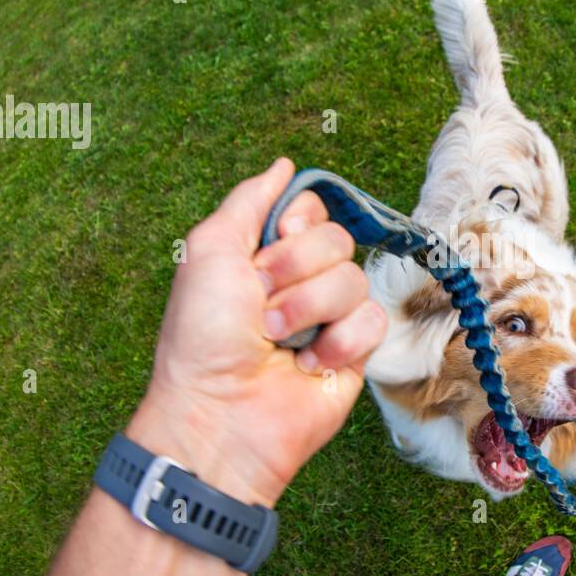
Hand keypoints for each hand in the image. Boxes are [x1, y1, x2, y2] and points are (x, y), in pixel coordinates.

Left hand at [126, 157, 386, 507]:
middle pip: (336, 239)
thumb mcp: (210, 250)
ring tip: (280, 342)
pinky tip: (309, 365)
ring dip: (309, 310)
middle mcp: (302, 282)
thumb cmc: (202, 337)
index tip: (267, 250)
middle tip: (261, 307)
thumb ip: (249, 200)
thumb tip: (286, 165)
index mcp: (267, 254)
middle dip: (294, 272)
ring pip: (355, 279)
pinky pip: (372, 319)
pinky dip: (338, 342)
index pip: (311, 209)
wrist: (222, 411)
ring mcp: (331, 317)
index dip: (295, 226)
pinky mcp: (356, 352)